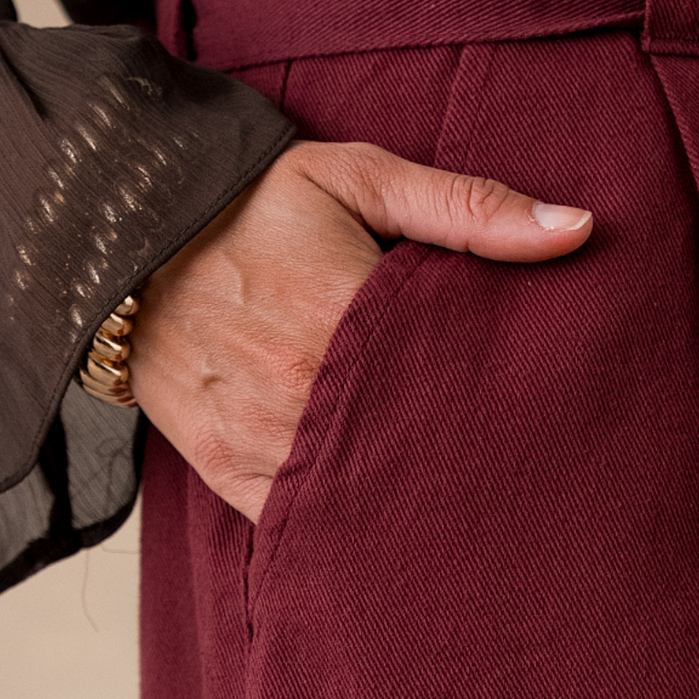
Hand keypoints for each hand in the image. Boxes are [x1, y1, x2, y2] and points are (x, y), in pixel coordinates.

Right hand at [129, 138, 592, 521]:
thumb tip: (577, 231)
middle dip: (460, 459)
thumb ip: (469, 207)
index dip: (497, 402)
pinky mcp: (226, 469)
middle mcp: (296, 391)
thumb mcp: (359, 178)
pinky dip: (338, 520)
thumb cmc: (254, 202)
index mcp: (340, 317)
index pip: (449, 383)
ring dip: (404, 496)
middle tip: (522, 471)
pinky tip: (386, 517)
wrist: (121, 236)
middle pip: (409, 450)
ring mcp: (257, 439)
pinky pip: (296, 520)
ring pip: (355, 497)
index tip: (539, 414)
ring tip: (461, 497)